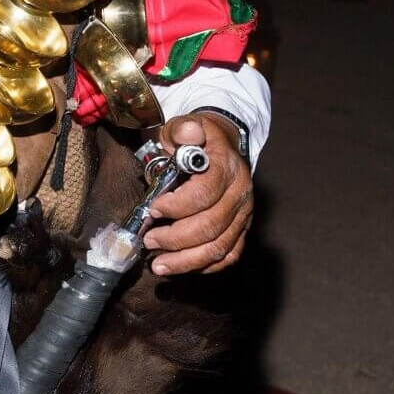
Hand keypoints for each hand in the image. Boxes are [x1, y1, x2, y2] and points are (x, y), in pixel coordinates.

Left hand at [143, 113, 252, 275]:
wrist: (222, 145)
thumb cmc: (196, 140)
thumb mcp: (184, 127)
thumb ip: (182, 130)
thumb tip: (188, 132)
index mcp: (226, 167)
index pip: (204, 194)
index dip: (177, 206)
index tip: (153, 210)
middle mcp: (240, 193)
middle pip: (211, 226)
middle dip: (175, 238)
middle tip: (149, 240)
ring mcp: (244, 214)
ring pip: (220, 247)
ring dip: (186, 261)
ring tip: (159, 265)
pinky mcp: (242, 228)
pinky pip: (229, 255)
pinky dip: (205, 265)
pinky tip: (182, 267)